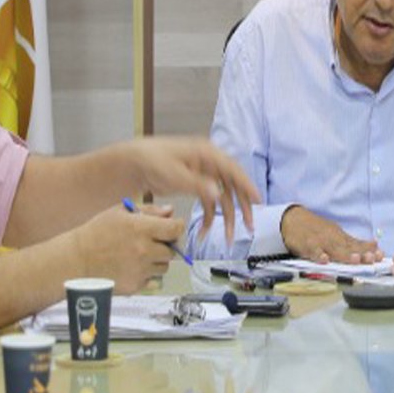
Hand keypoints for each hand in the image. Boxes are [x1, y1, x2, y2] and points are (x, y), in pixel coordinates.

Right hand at [74, 204, 180, 291]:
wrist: (76, 261)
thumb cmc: (95, 234)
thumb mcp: (119, 212)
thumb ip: (148, 210)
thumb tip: (169, 211)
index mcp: (141, 229)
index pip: (175, 229)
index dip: (176, 227)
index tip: (171, 228)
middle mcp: (144, 251)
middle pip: (172, 251)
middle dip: (164, 246)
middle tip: (149, 243)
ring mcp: (140, 270)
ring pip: (164, 267)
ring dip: (156, 262)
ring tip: (138, 256)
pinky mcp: (135, 286)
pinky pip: (153, 281)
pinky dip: (147, 276)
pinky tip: (132, 268)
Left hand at [122, 136, 258, 243]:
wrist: (135, 163)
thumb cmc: (152, 160)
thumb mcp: (174, 174)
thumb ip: (197, 184)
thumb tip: (217, 193)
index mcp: (207, 154)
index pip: (233, 170)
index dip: (247, 186)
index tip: (258, 200)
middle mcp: (210, 164)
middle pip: (233, 187)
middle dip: (241, 208)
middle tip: (248, 226)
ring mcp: (204, 176)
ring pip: (222, 199)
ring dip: (225, 219)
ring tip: (228, 238)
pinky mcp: (197, 186)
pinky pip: (209, 204)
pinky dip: (208, 218)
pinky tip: (205, 232)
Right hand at [280, 205, 382, 266]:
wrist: (293, 220)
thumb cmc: (317, 230)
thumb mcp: (337, 234)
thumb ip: (354, 243)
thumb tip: (374, 247)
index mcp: (341, 237)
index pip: (357, 244)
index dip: (369, 250)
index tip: (381, 255)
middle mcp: (333, 238)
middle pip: (348, 247)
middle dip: (361, 254)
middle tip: (372, 259)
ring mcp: (320, 241)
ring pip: (334, 249)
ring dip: (345, 255)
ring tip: (355, 260)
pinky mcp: (307, 245)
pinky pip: (313, 251)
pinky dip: (319, 255)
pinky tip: (325, 260)